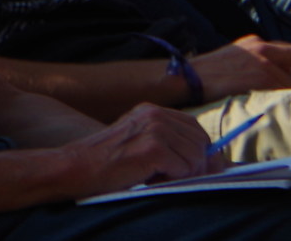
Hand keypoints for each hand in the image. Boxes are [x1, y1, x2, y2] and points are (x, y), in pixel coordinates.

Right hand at [60, 105, 214, 194]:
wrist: (77, 167)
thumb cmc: (107, 162)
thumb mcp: (138, 142)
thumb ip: (168, 143)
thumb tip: (212, 158)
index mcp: (150, 111)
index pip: (194, 127)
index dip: (201, 150)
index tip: (198, 167)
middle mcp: (154, 115)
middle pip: (200, 142)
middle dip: (196, 165)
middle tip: (174, 177)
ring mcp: (154, 130)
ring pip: (196, 157)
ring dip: (182, 174)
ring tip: (156, 177)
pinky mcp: (153, 148)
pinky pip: (184, 168)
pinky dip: (173, 179)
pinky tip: (151, 178)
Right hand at [191, 35, 290, 99]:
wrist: (186, 78)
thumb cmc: (210, 76)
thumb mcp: (239, 65)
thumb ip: (265, 69)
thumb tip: (289, 84)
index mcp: (260, 45)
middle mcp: (263, 47)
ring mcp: (261, 59)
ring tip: (286, 99)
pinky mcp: (257, 72)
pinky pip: (281, 89)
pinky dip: (282, 97)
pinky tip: (270, 101)